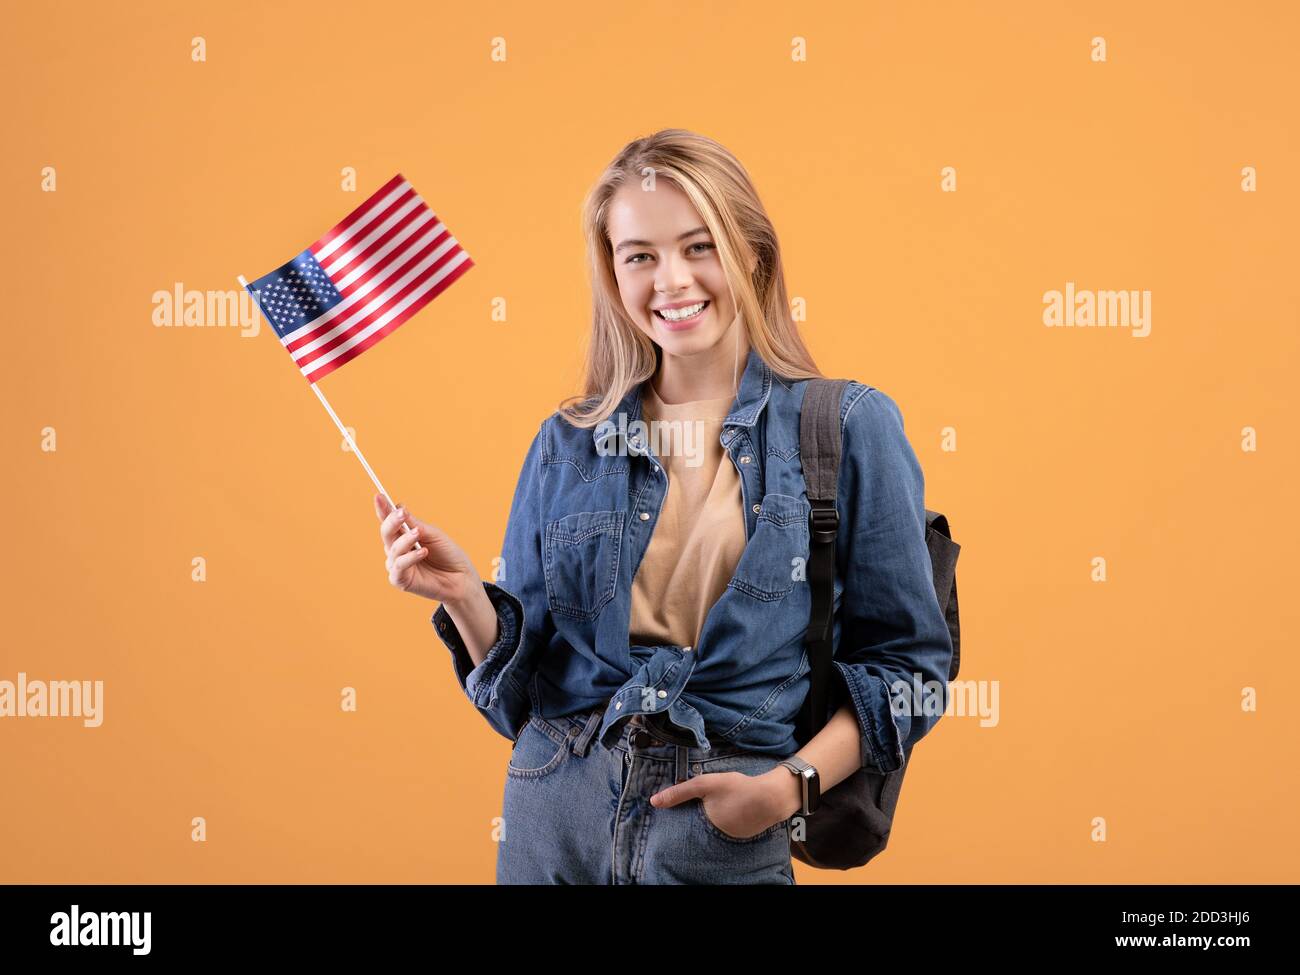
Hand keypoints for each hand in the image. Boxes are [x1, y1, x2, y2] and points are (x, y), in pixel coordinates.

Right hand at [373, 493, 478, 602]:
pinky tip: (423, 552)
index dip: (383, 509)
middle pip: (386, 533)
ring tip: (418, 534)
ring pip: (393, 549)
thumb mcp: (433, 535)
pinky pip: (399, 566)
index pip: (390, 521)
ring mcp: (397, 565)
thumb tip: (398, 508)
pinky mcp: (400, 580)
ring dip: (405, 539)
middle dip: (392, 521)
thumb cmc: (448, 555)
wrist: (461, 578)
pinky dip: (410, 557)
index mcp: (404, 536)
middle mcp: (397, 550)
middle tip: (401, 514)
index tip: (379, 495)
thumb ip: (415, 524)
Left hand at [649, 767, 794, 839]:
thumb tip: (653, 802)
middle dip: (703, 815)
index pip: (688, 824)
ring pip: (719, 825)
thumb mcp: (705, 784)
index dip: (685, 815)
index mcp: (706, 826)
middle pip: (704, 824)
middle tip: (710, 802)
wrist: (772, 797)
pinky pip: (732, 826)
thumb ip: (680, 792)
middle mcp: (718, 836)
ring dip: (719, 815)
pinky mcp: (746, 833)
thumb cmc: (737, 788)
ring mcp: (733, 837)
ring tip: (724, 802)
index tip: (683, 809)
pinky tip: (737, 806)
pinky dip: (732, 817)